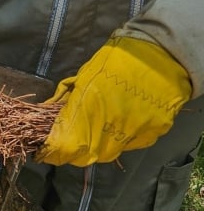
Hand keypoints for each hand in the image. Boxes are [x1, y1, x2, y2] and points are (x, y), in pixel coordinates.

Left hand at [35, 36, 191, 166]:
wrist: (163, 52)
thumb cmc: (116, 61)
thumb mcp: (84, 77)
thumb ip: (65, 100)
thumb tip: (47, 111)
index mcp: (87, 117)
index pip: (62, 150)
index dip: (52, 151)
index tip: (46, 147)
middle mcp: (109, 134)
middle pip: (84, 157)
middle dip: (72, 150)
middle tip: (70, 137)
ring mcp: (132, 137)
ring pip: (107, 153)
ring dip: (97, 144)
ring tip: (97, 126)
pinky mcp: (152, 135)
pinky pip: (129, 144)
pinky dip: (121, 137)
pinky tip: (121, 121)